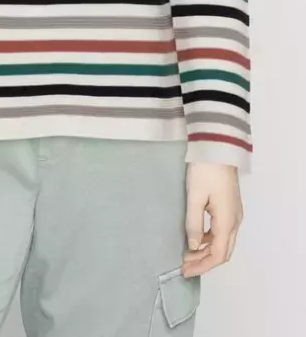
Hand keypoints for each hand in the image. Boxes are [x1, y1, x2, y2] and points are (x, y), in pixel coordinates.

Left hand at [183, 163, 242, 277]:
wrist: (218, 147)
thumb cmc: (205, 170)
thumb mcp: (194, 197)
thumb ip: (193, 223)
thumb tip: (193, 246)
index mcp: (227, 221)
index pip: (217, 254)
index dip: (202, 266)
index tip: (185, 271)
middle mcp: (234, 220)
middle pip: (223, 251)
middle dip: (204, 261)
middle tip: (184, 265)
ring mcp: (234, 213)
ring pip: (223, 241)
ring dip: (206, 250)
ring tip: (186, 253)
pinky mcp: (229, 206)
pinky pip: (222, 231)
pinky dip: (209, 239)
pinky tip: (195, 237)